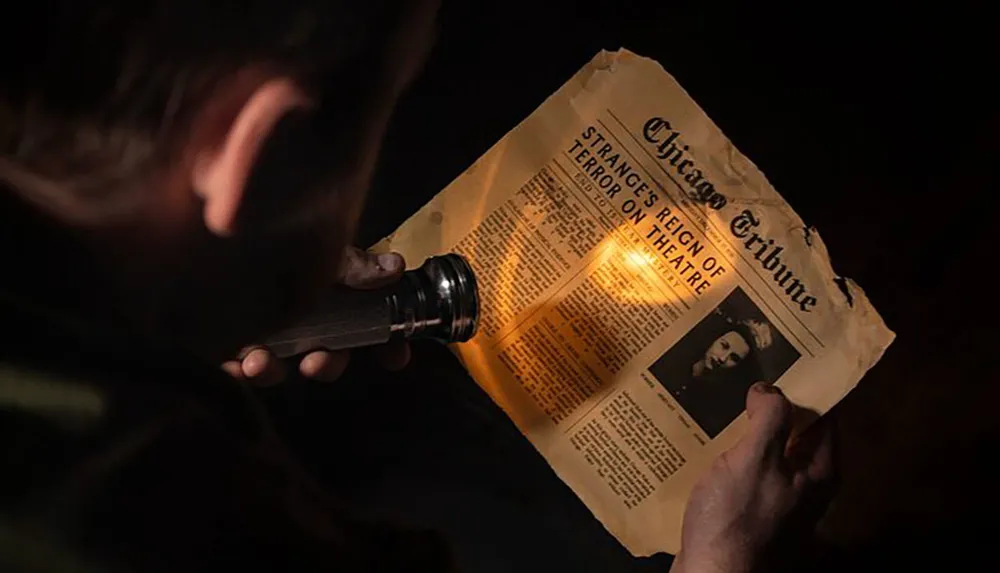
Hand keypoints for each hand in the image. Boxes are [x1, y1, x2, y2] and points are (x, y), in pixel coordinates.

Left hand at [222, 247, 410, 384]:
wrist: (214, 221)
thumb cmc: (277, 230)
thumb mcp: (318, 245)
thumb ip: (353, 264)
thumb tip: (395, 268)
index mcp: (331, 297)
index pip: (370, 327)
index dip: (387, 345)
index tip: (396, 359)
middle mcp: (303, 318)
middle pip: (326, 355)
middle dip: (326, 365)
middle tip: (316, 364)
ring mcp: (266, 329)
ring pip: (279, 364)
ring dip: (274, 372)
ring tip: (259, 363)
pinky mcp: (227, 336)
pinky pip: (233, 366)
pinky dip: (233, 372)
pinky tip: (231, 367)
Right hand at [671, 383, 833, 572]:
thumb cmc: (738, 518)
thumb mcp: (755, 459)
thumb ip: (769, 419)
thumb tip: (770, 390)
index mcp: (819, 472)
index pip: (823, 416)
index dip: (804, 387)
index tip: (780, 361)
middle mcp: (807, 488)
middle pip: (794, 435)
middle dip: (770, 407)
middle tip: (745, 376)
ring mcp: (780, 504)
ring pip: (768, 454)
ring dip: (747, 431)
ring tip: (721, 402)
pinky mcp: (752, 515)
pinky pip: (747, 474)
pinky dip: (732, 456)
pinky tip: (708, 443)